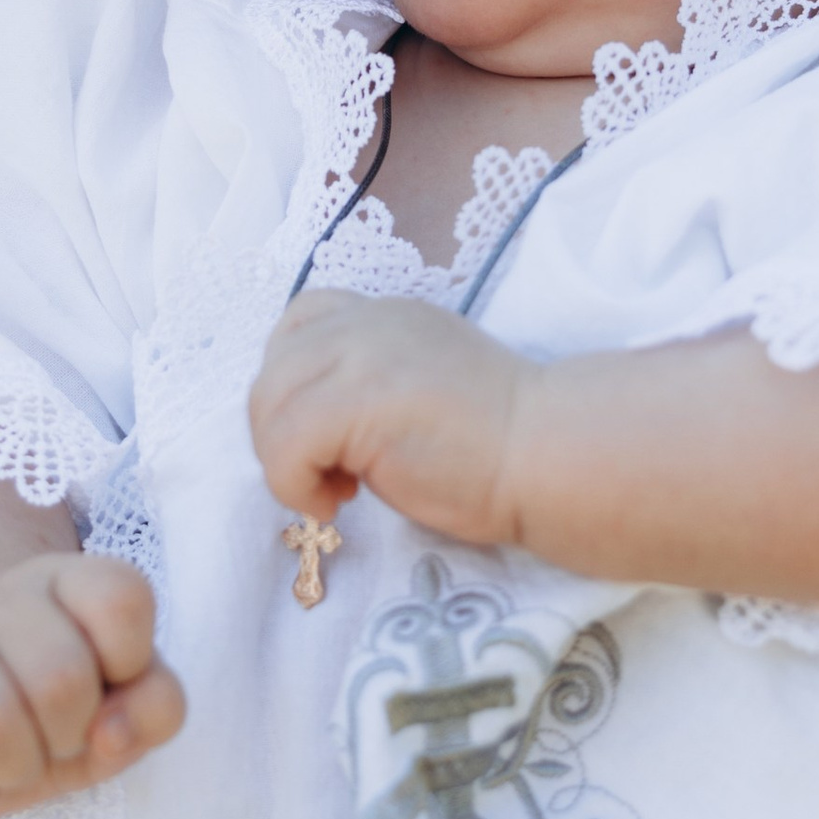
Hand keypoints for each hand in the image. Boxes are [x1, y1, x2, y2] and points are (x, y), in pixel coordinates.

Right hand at [0, 547, 183, 818]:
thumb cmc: (63, 695)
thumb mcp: (128, 693)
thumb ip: (156, 706)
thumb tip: (110, 735)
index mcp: (68, 581)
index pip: (119, 597)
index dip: (131, 657)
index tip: (112, 676)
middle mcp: (0, 601)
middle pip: (59, 678)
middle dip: (74, 731)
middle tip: (61, 733)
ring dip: (23, 766)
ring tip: (23, 759)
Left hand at [249, 289, 531, 544]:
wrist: (550, 455)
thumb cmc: (500, 443)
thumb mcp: (424, 384)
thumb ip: (371, 380)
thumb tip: (315, 423)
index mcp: (384, 315)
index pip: (298, 324)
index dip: (294, 384)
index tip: (329, 434)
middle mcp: (366, 322)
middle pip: (272, 371)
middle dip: (281, 434)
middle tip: (331, 477)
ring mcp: (361, 355)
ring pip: (268, 406)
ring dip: (286, 462)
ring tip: (337, 491)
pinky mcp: (358, 400)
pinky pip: (283, 445)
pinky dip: (294, 484)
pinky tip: (339, 503)